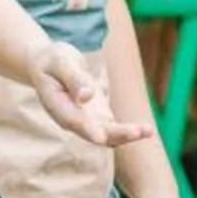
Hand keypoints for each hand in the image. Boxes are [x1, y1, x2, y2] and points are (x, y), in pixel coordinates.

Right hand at [25, 39, 152, 147]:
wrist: (48, 65)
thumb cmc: (52, 61)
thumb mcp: (61, 63)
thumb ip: (74, 79)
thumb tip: (86, 96)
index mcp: (58, 107)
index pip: (74, 121)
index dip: (88, 130)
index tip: (102, 137)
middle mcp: (72, 119)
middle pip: (95, 133)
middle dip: (117, 133)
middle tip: (138, 131)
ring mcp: (85, 120)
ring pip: (107, 135)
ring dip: (127, 135)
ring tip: (149, 130)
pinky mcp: (97, 117)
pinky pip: (113, 129)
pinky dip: (128, 131)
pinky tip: (146, 129)